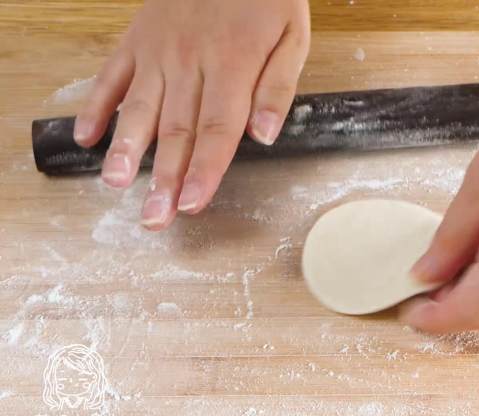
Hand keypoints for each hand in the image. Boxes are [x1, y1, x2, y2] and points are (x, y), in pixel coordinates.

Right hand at [74, 0, 309, 229]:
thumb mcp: (292, 36)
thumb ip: (277, 87)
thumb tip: (264, 136)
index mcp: (232, 65)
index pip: (218, 129)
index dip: (205, 170)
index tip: (193, 204)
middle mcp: (190, 61)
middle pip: (177, 129)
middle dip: (166, 178)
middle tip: (155, 217)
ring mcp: (158, 50)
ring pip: (140, 107)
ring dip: (127, 148)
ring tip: (116, 183)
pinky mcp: (137, 38)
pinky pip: (111, 75)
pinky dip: (97, 106)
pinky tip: (88, 137)